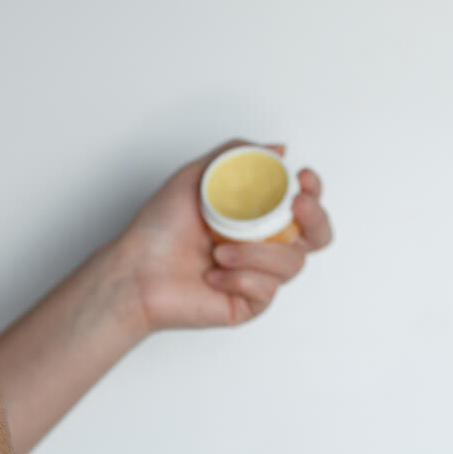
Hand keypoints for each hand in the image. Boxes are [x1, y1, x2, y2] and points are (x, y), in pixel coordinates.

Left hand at [120, 138, 332, 330]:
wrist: (135, 271)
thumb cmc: (158, 229)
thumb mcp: (195, 177)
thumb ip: (235, 157)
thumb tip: (278, 149)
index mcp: (256, 216)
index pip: (303, 205)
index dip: (313, 192)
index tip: (302, 179)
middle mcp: (263, 246)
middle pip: (317, 237)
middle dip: (315, 219)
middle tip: (296, 207)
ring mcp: (258, 276)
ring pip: (292, 263)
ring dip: (257, 253)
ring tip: (219, 250)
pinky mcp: (249, 303)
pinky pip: (266, 290)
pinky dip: (240, 278)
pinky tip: (213, 275)